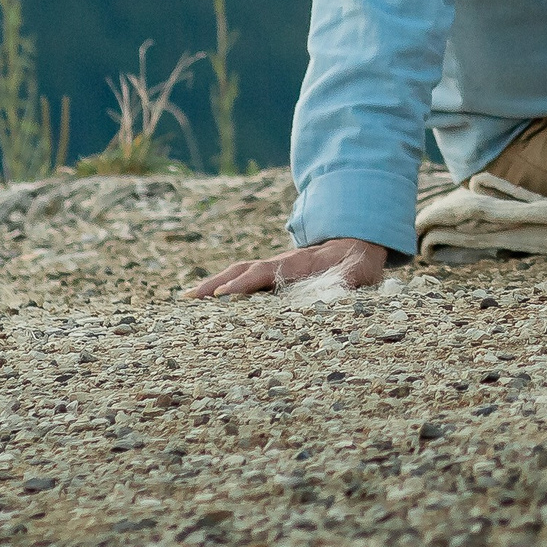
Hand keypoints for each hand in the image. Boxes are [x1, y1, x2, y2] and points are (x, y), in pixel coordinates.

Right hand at [185, 236, 389, 298]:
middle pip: (242, 270)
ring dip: (213, 285)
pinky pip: (243, 280)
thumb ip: (349, 281)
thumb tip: (338, 293)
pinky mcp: (271, 276)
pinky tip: (204, 301)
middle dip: (216, 283)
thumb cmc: (356, 263)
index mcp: (298, 264)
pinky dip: (221, 287)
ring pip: (238, 273)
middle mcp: (280, 263)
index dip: (245, 283)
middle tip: (189, 298)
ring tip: (187, 299)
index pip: (266, 272)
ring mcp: (273, 268)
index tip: (223, 294)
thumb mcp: (359, 272)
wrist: (355, 244)